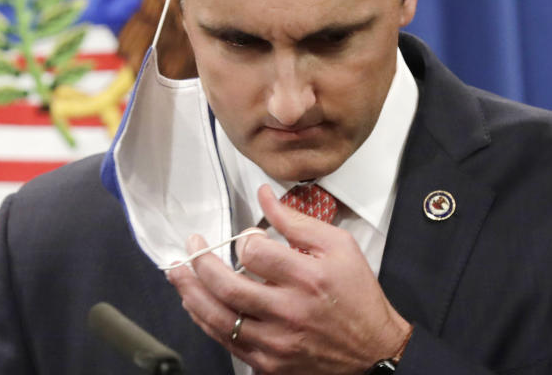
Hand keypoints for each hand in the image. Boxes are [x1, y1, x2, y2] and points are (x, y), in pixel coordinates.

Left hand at [167, 184, 411, 373]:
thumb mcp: (339, 246)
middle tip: (191, 248)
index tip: (246, 238)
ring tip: (178, 273)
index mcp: (307, 278)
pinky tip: (197, 303)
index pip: (254, 253)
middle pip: (227, 287)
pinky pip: (226, 342)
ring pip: (218, 318)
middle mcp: (289, 312)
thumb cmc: (357, 295)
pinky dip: (205, 320)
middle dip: (199, 263)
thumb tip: (264, 195)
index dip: (242, 239)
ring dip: (191, 292)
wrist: (373, 351)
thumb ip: (296, 220)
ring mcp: (277, 343)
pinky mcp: (270, 364)